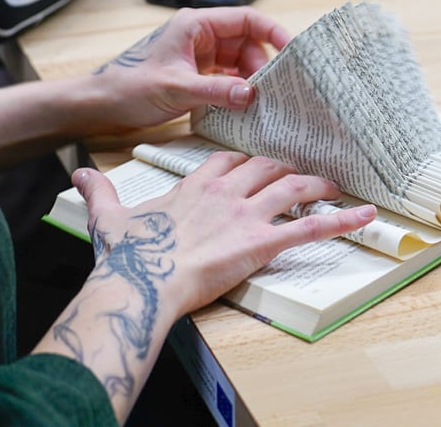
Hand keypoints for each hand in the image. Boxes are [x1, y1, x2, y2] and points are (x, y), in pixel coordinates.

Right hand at [74, 152, 376, 315]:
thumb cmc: (129, 253)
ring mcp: (247, 214)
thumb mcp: (110, 216)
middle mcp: (226, 192)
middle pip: (265, 166)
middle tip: (299, 170)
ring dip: (315, 183)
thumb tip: (78, 174)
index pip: (228, 161)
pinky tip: (363, 216)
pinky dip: (340, 220)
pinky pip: (310, 226)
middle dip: (284, 165)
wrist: (142, 279)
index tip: (254, 160)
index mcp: (195, 186)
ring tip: (333, 184)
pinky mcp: (263, 241)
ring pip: (291, 186)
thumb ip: (99, 191)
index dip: (244, 160)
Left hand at [89, 6, 289, 130]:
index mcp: (195, 25)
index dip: (272, 32)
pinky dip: (237, 90)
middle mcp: (199, 36)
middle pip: (246, 43)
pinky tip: (244, 106)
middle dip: (263, 65)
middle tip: (276, 89)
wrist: (102, 103)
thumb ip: (216, 90)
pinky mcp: (195, 74)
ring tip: (261, 101)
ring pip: (238, 63)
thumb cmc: (129, 87)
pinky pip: (226, 77)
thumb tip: (252, 93)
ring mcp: (198, 55)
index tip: (292, 51)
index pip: (246, 19)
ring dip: (250, 80)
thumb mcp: (177, 89)